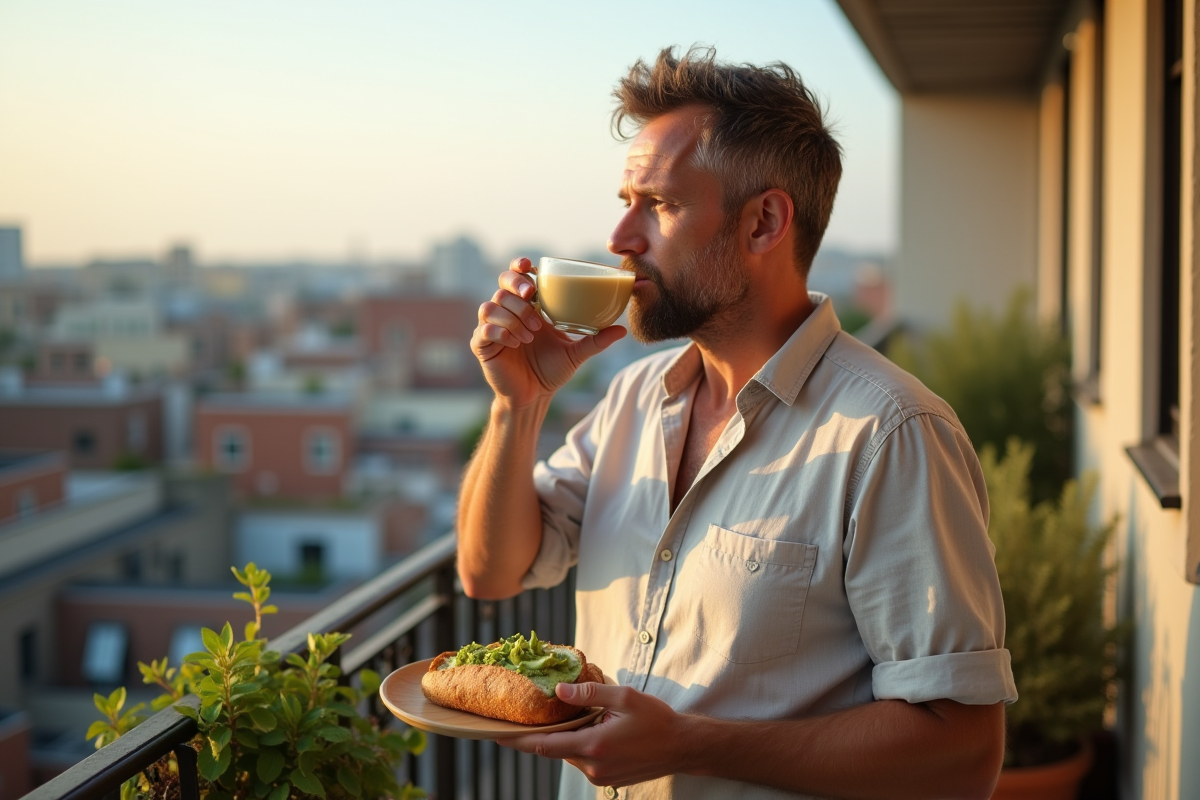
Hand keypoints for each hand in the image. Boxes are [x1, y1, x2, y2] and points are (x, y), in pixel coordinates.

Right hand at [471, 257, 625, 408]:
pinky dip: (500, 332)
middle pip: (501, 284)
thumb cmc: (552, 372)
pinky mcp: (482, 345)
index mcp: (528, 308)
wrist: (533, 397)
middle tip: (530, 296)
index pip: (518, 277)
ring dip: (513, 315)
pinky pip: (484, 330)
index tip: (529, 265)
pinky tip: (515, 343)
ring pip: (492, 306)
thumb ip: (596, 341)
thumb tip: (622, 330)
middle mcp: (508, 313)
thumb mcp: (576, 354)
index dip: (519, 266)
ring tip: (531, 333)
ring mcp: (493, 327)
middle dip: (514, 285)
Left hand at [496, 681, 694, 787]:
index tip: (496, 733)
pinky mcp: (606, 780)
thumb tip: (559, 689)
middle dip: (542, 733)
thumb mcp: (623, 697)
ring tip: (569, 717)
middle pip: (555, 749)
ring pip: (569, 754)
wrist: (681, 747)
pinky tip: (589, 729)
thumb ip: (589, 693)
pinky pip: (583, 760)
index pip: (545, 745)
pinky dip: (578, 745)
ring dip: (565, 738)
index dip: (518, 740)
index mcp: (594, 746)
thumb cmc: (656, 720)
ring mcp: (600, 777)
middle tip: (523, 716)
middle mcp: (593, 766)